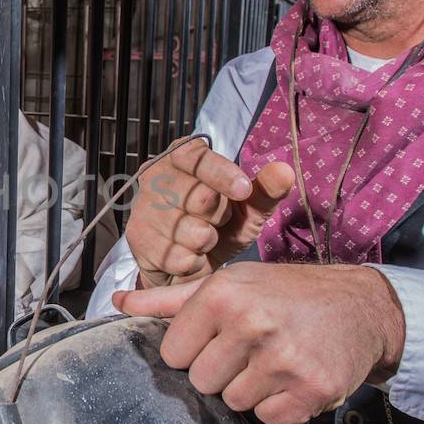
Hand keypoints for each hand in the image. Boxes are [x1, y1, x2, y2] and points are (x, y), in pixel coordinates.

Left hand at [113, 262, 405, 423]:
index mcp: (223, 295)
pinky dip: (280, 406)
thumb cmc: (285, 294)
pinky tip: (295, 379)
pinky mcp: (312, 389)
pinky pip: (270, 419)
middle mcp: (252, 323)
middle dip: (222, 372)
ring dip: (251, 389)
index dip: (193, 351)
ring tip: (275, 361)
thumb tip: (119, 303)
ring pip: (234, 402)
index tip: (219, 338)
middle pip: (201, 382)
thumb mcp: (229, 284)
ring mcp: (283, 359)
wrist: (362, 306)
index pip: (173, 353)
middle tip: (251, 350)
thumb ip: (170, 300)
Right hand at [125, 139, 294, 287]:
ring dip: (207, 241)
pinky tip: (192, 256)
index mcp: (183, 157)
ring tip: (204, 240)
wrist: (188, 266)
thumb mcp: (247, 209)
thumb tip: (285, 170)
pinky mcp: (138, 237)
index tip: (244, 191)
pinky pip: (177, 255)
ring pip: (189, 229)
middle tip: (219, 222)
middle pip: (197, 196)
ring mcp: (144, 206)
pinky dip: (193, 261)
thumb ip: (265, 190)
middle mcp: (156, 175)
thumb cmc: (219, 228)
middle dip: (219, 216)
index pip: (198, 157)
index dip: (223, 174)